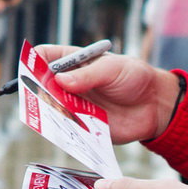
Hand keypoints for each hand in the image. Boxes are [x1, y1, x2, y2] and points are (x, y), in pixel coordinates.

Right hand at [39, 45, 176, 143]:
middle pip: (40, 85)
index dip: (33, 62)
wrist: (155, 105)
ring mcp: (73, 105)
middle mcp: (68, 84)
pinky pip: (66, 129)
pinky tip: (68, 130)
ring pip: (50, 109)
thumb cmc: (134, 77)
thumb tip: (60, 81)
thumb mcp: (113, 69)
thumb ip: (87, 75)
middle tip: (42, 97)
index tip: (32, 72)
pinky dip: (63, 131)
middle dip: (37, 91)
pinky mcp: (82, 125)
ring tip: (57, 114)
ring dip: (49, 112)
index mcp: (72, 62)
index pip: (44, 57)